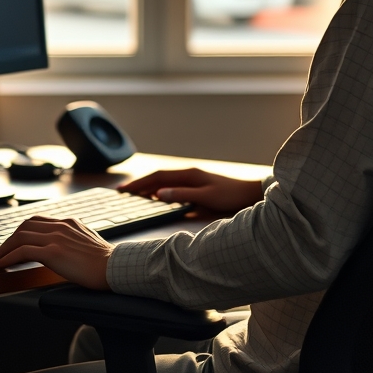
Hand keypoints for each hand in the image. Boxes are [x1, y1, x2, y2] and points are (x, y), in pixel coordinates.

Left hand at [0, 215, 112, 288]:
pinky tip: (1, 265)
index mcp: (69, 223)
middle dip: (9, 240)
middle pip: (24, 226)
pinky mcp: (53, 251)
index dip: (21, 231)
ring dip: (4, 249)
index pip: (37, 221)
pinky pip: (22, 252)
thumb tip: (64, 250)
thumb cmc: (106, 263)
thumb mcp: (88, 244)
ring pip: (20, 237)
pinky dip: (8, 257)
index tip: (12, 242)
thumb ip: (74, 241)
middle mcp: (60, 226)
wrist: (115, 268)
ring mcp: (56, 237)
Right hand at [118, 168, 263, 213]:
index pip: (157, 178)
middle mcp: (188, 174)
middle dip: (140, 184)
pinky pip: (173, 187)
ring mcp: (192, 179)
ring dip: (149, 187)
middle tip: (122, 192)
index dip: (140, 183)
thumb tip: (159, 193)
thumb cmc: (230, 195)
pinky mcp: (197, 186)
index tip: (124, 190)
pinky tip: (157, 198)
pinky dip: (161, 191)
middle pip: (158, 178)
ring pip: (165, 182)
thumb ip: (182, 195)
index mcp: (188, 175)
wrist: (250, 193)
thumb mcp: (206, 197)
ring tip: (134, 194)